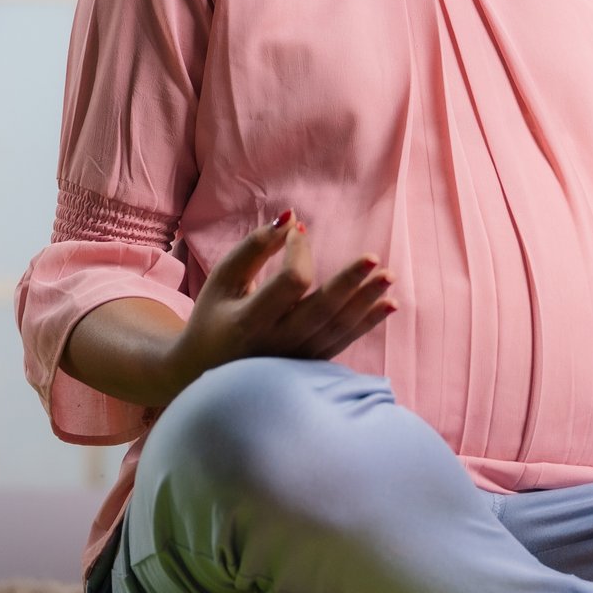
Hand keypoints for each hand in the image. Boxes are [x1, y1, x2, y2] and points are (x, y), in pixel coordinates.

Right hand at [166, 210, 396, 393]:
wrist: (203, 372)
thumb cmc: (213, 317)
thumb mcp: (224, 279)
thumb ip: (254, 248)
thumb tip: (292, 219)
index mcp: (249, 320)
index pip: (289, 283)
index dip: (299, 252)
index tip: (297, 233)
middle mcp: (276, 343)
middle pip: (321, 310)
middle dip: (349, 283)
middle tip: (374, 258)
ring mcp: (294, 358)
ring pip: (337, 328)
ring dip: (366, 302)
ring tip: (388, 277)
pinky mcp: (309, 365)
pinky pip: (343, 341)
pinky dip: (367, 322)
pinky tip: (390, 304)